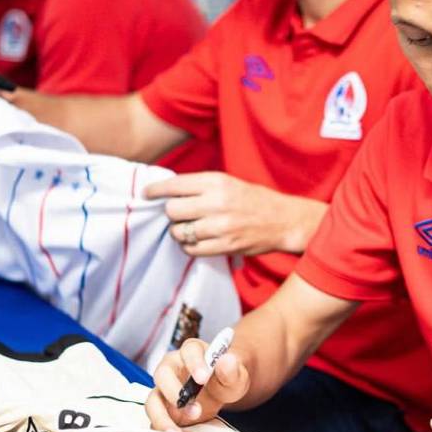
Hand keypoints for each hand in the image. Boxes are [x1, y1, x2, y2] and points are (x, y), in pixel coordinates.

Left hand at [144, 171, 325, 256]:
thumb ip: (201, 187)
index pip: (174, 185)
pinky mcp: (225, 246)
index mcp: (217, 182)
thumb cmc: (254, 199)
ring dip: (179, 232)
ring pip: (179, 232)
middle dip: (170, 214)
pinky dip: (189, 247)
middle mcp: (217, 202)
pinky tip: (196, 241)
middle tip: (177, 215)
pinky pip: (192, 250)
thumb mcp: (229, 182)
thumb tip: (168, 192)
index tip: (146, 194)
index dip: (155, 191)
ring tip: (188, 229)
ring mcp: (221, 226)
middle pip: (172, 210)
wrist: (284, 220)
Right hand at [144, 336, 250, 431]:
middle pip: (162, 374)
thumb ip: (232, 370)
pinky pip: (154, 419)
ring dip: (162, 416)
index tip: (203, 378)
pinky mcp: (161, 409)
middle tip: (195, 410)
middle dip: (175, 392)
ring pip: (153, 400)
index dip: (194, 363)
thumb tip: (227, 361)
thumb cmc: (225, 380)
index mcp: (192, 352)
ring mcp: (163, 390)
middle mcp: (172, 368)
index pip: (189, 350)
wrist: (220, 394)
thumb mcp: (235, 376)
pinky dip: (161, 429)